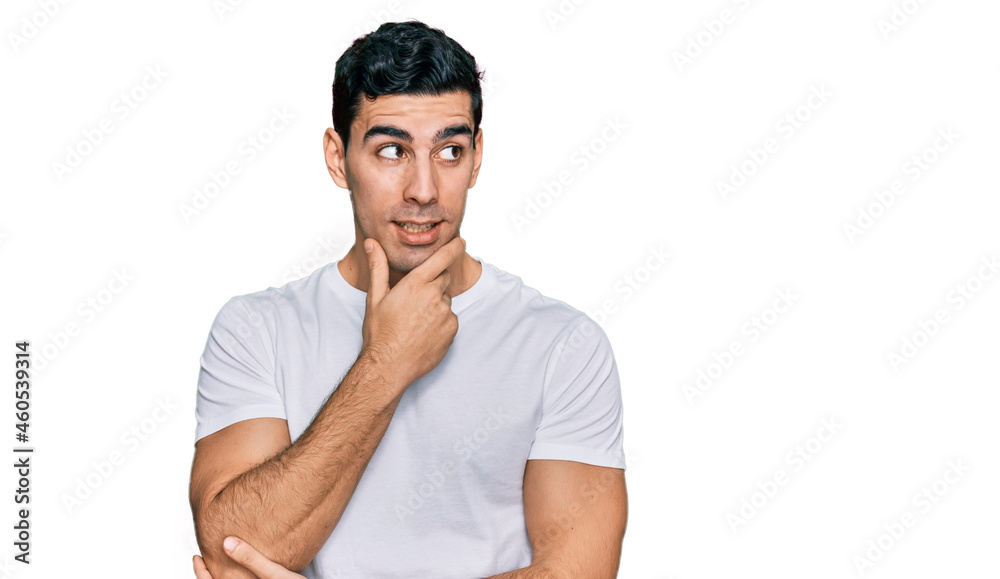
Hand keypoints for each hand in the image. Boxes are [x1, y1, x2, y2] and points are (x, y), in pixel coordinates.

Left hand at [193, 536, 304, 578]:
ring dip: (221, 577)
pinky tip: (244, 568)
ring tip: (221, 561)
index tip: (197, 557)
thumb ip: (251, 558)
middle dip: (209, 575)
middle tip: (203, 559)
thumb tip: (227, 542)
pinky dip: (235, 577)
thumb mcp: (274, 573)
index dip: (200, 572)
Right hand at [361, 236, 463, 387]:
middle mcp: (434, 296)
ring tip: (416, 321)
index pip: (441, 258)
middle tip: (414, 301)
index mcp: (415, 284)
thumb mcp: (375, 297)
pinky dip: (441, 322)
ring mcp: (446, 313)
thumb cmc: (380, 332)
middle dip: (433, 284)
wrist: (389, 365)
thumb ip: (378, 267)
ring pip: (446, 300)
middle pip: (443, 279)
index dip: (454, 247)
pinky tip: (424, 332)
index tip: (461, 241)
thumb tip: (372, 243)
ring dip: (436, 305)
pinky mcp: (452, 329)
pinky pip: (450, 318)